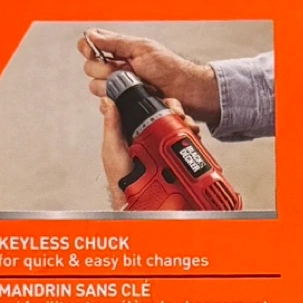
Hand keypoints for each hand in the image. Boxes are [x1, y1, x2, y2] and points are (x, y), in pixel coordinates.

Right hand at [80, 29, 220, 129]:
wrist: (185, 91)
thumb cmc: (169, 68)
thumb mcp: (142, 49)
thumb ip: (115, 42)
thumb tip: (91, 35)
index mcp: (120, 50)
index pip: (91, 45)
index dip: (87, 48)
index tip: (93, 52)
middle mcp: (117, 68)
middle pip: (90, 68)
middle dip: (105, 70)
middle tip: (125, 70)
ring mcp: (120, 86)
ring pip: (96, 87)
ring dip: (112, 86)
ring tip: (133, 84)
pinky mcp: (124, 104)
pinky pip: (108, 105)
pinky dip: (116, 102)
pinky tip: (130, 98)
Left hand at [100, 95, 194, 211]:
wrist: (134, 201)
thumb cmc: (120, 178)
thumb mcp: (112, 149)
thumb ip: (112, 126)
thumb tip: (108, 102)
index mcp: (136, 131)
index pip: (150, 109)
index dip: (160, 102)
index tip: (166, 103)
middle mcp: (152, 138)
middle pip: (169, 116)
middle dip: (178, 112)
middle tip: (179, 115)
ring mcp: (165, 149)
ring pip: (180, 128)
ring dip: (188, 124)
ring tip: (188, 127)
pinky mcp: (176, 159)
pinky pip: (187, 145)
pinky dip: (193, 138)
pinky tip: (193, 137)